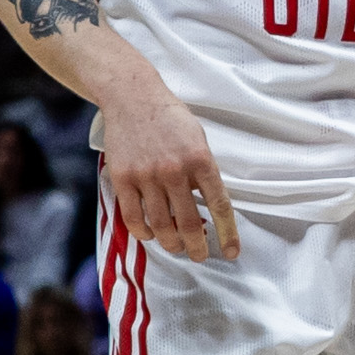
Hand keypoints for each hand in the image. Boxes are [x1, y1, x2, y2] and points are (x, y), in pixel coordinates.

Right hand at [101, 81, 239, 261]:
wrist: (134, 98)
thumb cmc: (171, 119)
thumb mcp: (199, 140)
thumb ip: (203, 172)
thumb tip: (205, 205)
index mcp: (201, 160)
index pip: (219, 206)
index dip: (228, 233)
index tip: (233, 252)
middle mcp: (175, 171)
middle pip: (189, 222)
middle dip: (198, 246)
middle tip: (200, 256)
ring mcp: (147, 176)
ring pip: (161, 224)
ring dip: (171, 243)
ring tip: (178, 249)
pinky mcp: (122, 178)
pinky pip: (133, 216)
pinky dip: (144, 232)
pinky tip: (151, 235)